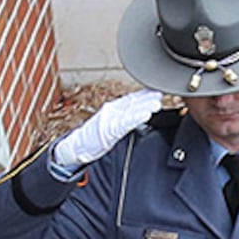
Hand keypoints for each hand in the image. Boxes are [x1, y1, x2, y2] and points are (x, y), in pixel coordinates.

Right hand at [50, 90, 169, 174]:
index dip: (145, 95)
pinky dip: (135, 118)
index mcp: (114, 109)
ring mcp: (110, 119)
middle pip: (133, 103)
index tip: (158, 91)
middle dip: (147, 98)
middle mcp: (112, 111)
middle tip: (161, 94)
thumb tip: (141, 115)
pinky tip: (144, 116)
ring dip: (144, 106)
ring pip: (130, 111)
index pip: (132, 99)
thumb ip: (125, 119)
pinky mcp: (108, 129)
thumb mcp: (112, 125)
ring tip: (156, 104)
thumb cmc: (95, 137)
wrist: (77, 147)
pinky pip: (124, 123)